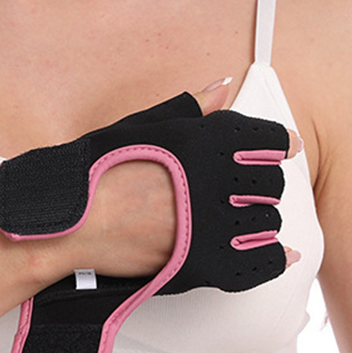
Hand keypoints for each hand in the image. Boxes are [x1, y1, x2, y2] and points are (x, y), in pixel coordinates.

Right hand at [11, 79, 303, 282]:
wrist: (70, 226)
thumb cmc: (95, 178)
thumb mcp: (141, 128)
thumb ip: (189, 109)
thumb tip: (222, 87)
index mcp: (202, 144)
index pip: (267, 141)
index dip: (278, 146)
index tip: (281, 150)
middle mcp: (213, 183)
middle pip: (270, 185)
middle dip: (263, 187)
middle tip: (248, 192)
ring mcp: (210, 227)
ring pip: (266, 224)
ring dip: (260, 223)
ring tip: (240, 223)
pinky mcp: (205, 265)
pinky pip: (257, 266)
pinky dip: (270, 260)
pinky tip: (269, 253)